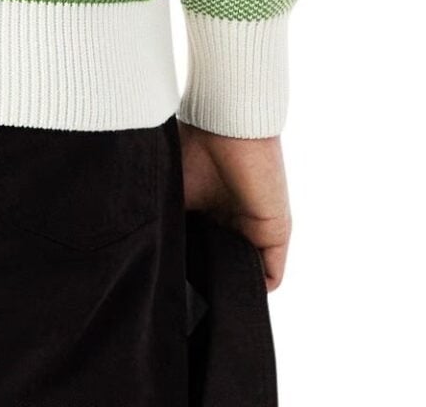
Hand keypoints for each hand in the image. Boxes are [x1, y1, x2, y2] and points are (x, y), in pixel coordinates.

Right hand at [178, 121, 290, 290]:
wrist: (223, 125)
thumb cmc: (193, 149)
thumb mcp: (173, 192)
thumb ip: (169, 224)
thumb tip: (150, 256)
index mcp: (209, 210)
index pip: (203, 250)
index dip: (191, 269)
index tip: (174, 284)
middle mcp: (233, 221)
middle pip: (225, 264)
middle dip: (210, 282)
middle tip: (188, 298)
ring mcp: (255, 228)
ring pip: (246, 272)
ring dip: (231, 286)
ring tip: (207, 300)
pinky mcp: (275, 233)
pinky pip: (270, 276)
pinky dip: (253, 288)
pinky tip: (229, 292)